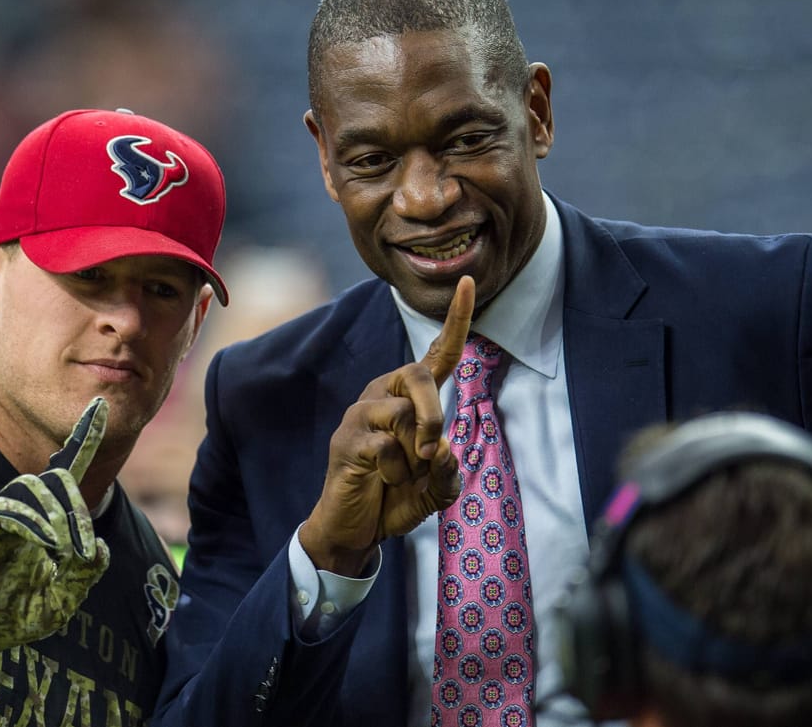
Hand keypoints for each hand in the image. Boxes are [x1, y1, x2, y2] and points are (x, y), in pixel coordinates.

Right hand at [0, 398, 111, 676]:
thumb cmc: (14, 615)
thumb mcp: (62, 598)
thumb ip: (84, 572)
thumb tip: (97, 546)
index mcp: (44, 521)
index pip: (67, 473)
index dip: (84, 440)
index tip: (103, 406)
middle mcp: (23, 510)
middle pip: (56, 478)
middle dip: (75, 508)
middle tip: (81, 548)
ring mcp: (0, 515)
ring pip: (33, 487)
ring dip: (57, 515)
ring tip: (64, 548)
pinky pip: (8, 509)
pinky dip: (32, 523)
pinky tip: (44, 544)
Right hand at [301, 276, 474, 574]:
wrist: (356, 529)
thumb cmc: (397, 499)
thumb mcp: (437, 489)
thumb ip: (449, 470)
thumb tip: (441, 449)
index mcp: (410, 400)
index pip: (437, 355)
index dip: (455, 320)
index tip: (466, 282)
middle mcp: (384, 396)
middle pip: (417, 375)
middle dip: (433, 414)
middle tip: (431, 450)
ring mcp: (361, 416)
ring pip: (402, 414)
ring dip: (413, 456)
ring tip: (402, 476)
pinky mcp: (346, 440)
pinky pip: (385, 447)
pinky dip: (396, 472)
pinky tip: (383, 482)